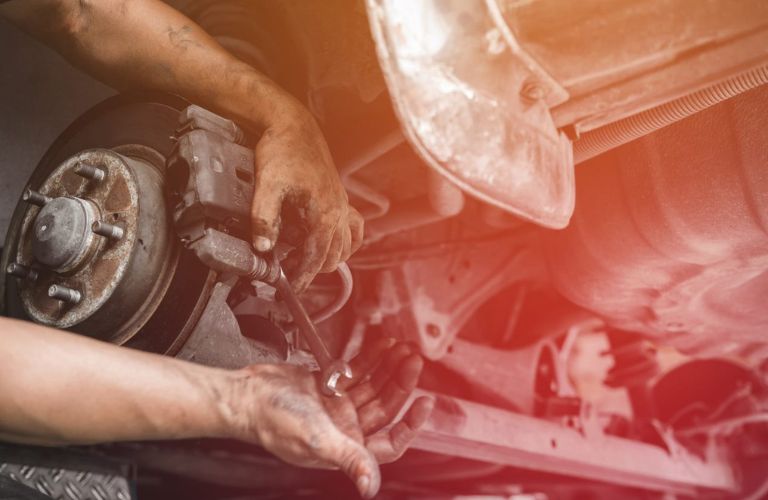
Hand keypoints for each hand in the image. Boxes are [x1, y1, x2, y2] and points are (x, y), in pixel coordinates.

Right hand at [227, 340, 432, 497]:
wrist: (247, 396)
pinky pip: (356, 372)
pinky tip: (382, 346)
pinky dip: (369, 359)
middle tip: (412, 362)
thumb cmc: (274, 422)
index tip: (425, 403)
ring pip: (373, 386)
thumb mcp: (318, 441)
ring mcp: (337, 405)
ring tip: (402, 350)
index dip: (410, 425)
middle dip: (400, 384)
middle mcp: (345, 427)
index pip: (390, 441)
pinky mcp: (327, 385)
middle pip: (385, 407)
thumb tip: (370, 488)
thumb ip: (349, 458)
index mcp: (346, 446)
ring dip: (388, 368)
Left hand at [250, 105, 363, 292]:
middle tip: (287, 272)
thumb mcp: (267, 185)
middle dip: (312, 269)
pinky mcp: (341, 199)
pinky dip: (345, 242)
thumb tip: (263, 249)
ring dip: (328, 258)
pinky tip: (331, 243)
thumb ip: (264, 218)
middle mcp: (339, 213)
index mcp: (325, 214)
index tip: (290, 289)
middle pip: (332, 257)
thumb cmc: (282, 152)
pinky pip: (354, 230)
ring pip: (345, 247)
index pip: (316, 258)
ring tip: (303, 260)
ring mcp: (343, 206)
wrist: (294, 126)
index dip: (302, 277)